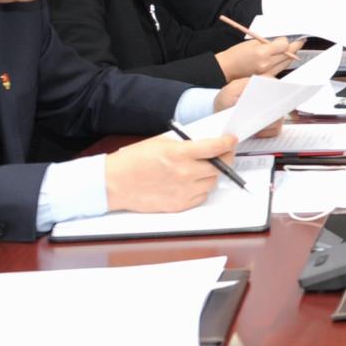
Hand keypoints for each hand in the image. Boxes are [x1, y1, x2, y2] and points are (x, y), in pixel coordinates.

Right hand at [104, 133, 233, 212]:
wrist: (114, 183)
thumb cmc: (134, 160)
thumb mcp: (162, 143)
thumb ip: (186, 146)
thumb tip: (205, 147)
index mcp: (180, 154)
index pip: (215, 148)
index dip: (227, 143)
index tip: (231, 140)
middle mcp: (185, 173)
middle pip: (220, 167)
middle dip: (224, 158)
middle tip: (223, 155)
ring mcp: (183, 191)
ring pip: (212, 182)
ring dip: (211, 175)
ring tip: (201, 169)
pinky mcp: (179, 205)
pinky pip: (201, 197)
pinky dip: (201, 189)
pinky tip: (191, 183)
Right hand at [214, 35, 302, 81]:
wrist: (227, 69)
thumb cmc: (236, 54)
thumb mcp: (252, 42)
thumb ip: (268, 42)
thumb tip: (282, 41)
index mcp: (261, 53)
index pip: (283, 46)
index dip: (287, 41)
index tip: (290, 38)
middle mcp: (266, 64)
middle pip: (288, 55)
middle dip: (295, 47)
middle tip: (300, 41)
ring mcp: (267, 73)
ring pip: (286, 63)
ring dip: (291, 55)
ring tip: (294, 48)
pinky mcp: (266, 78)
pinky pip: (280, 69)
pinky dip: (283, 63)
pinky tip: (284, 58)